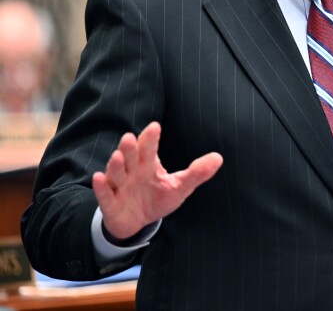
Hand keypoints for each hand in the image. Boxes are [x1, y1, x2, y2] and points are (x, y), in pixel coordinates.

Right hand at [92, 122, 222, 239]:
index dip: (150, 139)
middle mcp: (132, 172)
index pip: (148, 149)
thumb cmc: (157, 198)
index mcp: (148, 165)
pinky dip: (101, 187)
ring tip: (117, 155)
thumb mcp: (180, 186)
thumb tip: (219, 158)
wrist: (136, 222)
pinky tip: (98, 177)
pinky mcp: (111, 204)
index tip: (155, 127)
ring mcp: (119, 187)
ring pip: (116, 173)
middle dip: (130, 148)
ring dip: (115, 165)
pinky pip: (104, 195)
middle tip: (130, 137)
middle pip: (130, 157)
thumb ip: (197, 173)